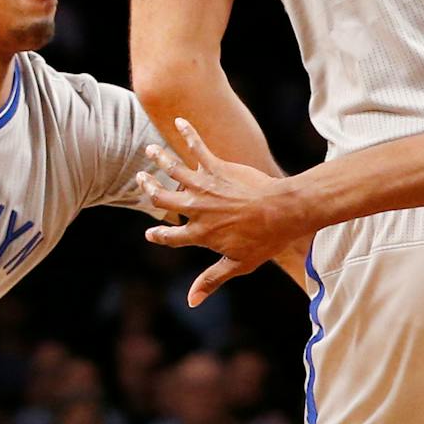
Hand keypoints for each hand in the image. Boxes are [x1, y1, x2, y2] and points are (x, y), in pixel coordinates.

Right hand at [139, 119, 303, 305]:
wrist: (282, 211)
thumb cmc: (263, 240)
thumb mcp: (236, 265)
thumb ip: (210, 280)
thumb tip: (191, 301)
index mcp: (199, 234)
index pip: (170, 237)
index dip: (158, 236)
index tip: (150, 233)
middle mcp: (196, 209)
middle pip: (163, 199)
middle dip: (149, 189)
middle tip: (140, 180)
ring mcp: (204, 187)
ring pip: (174, 170)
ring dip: (160, 159)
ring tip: (150, 150)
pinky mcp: (217, 168)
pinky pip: (198, 148)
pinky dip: (188, 133)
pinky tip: (180, 121)